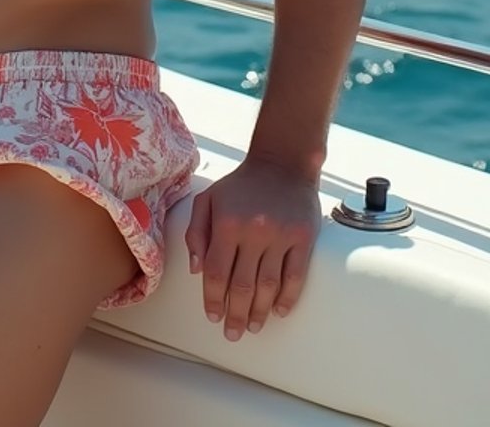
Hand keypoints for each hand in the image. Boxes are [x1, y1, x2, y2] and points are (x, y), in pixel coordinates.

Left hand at [184, 156, 320, 340]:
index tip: (213, 316)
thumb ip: (196, 231)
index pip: (215, 271)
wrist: (282, 163)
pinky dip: (288, 298)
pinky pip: (295, 276)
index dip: (212, 298)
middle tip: (232, 333)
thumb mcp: (208, 198)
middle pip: (241, 285)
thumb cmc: (240, 184)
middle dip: (234, 314)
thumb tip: (195, 269)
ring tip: (253, 326)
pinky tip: (280, 311)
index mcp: (226, 223)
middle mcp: (252, 231)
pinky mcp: (302, 238)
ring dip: (259, 311)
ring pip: (268, 285)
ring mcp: (280, 236)